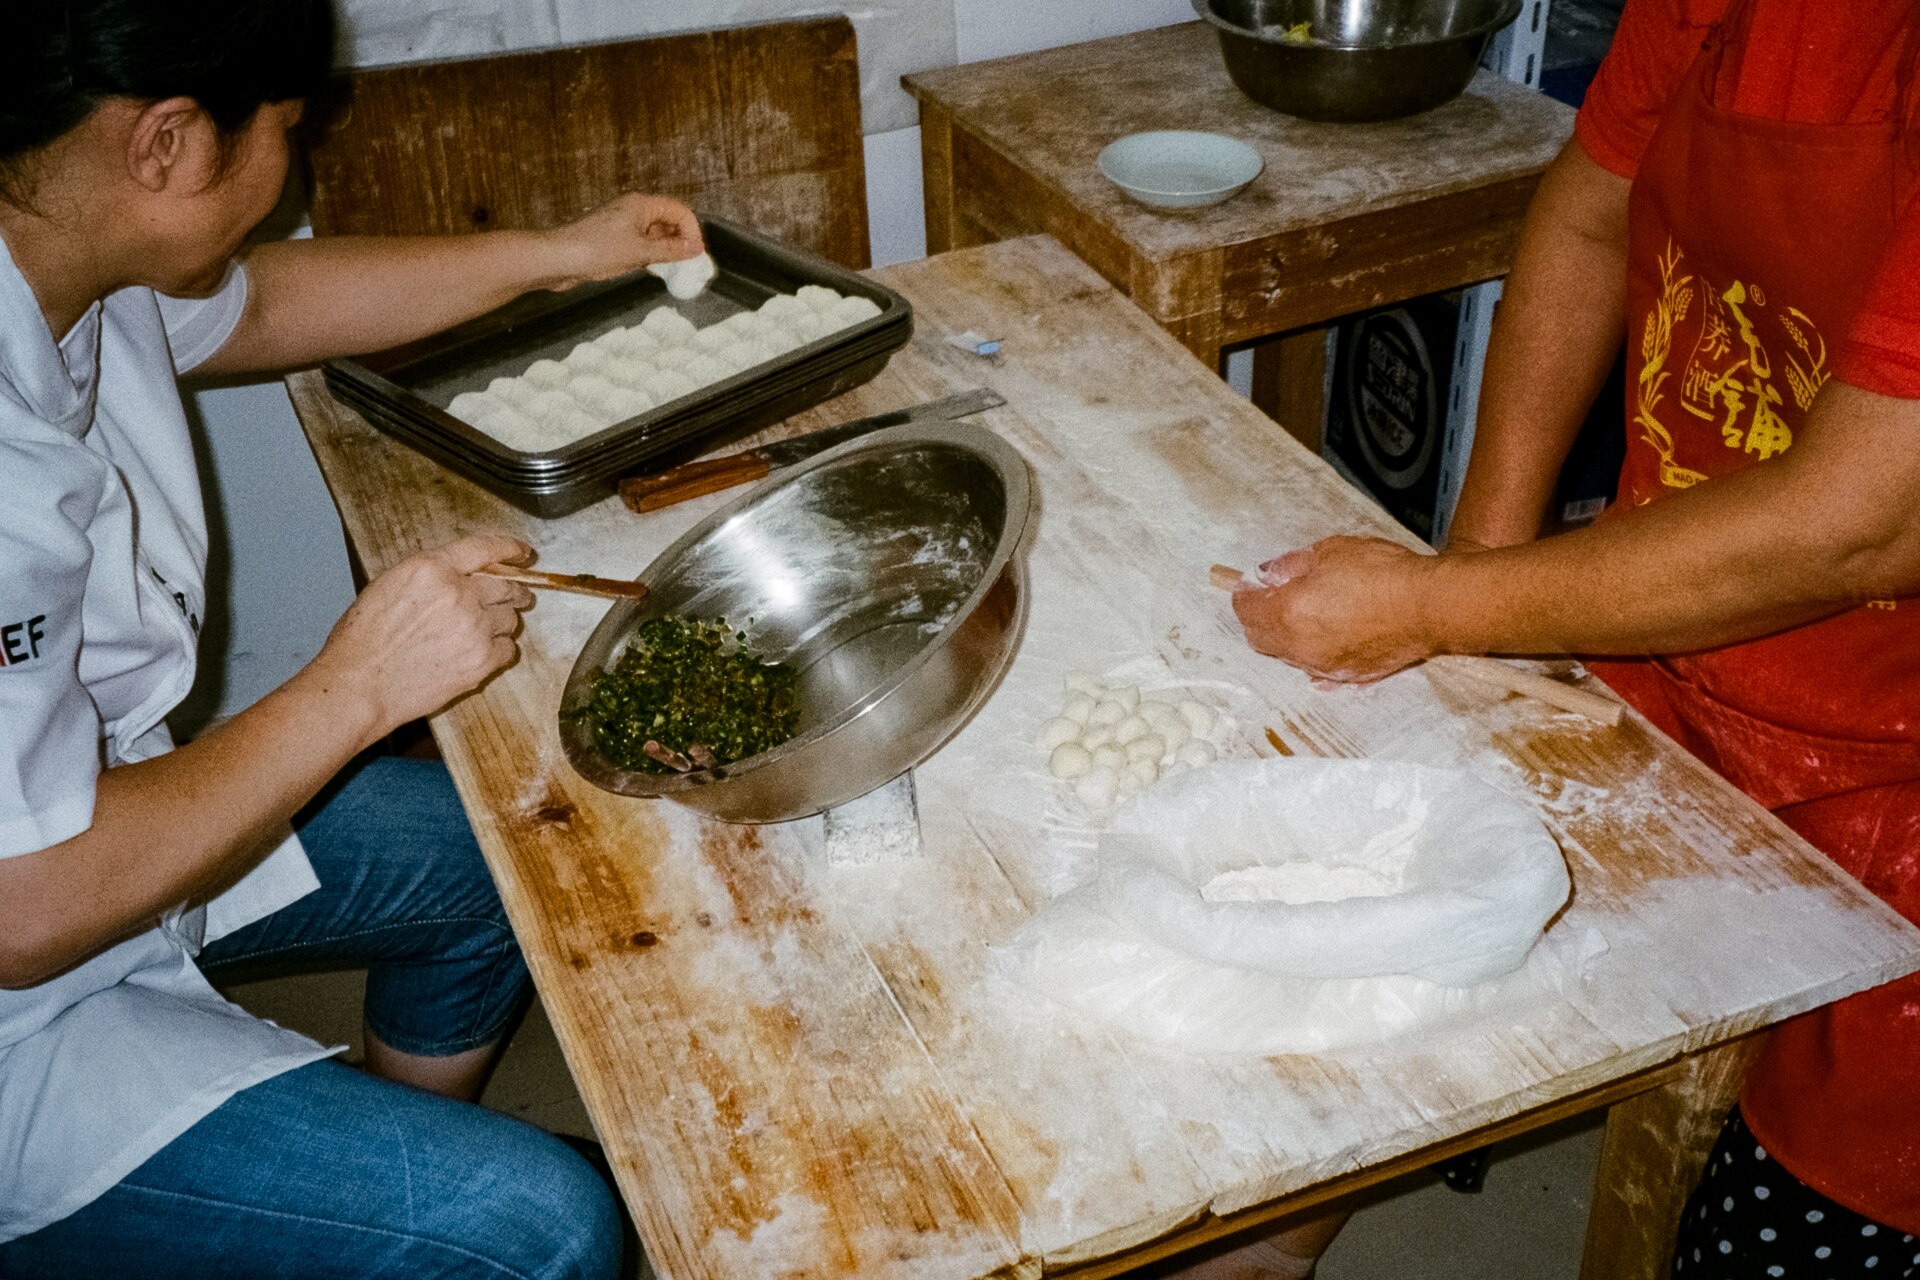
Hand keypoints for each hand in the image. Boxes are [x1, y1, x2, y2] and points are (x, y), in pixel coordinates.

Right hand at [309, 534, 535, 738]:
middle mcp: (458, 593)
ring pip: (510, 618)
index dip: (510, 549)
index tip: (524, 553)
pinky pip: (508, 648)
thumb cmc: (364, 640)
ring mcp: (474, 628)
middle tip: (517, 596)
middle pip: (506, 585)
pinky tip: (481, 652)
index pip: (485, 548)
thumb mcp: (390, 585)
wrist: (360, 685)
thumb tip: (463, 573)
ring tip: (485, 629)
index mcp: (432, 568)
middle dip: (514, 591)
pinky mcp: (481, 660)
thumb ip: (431, 574)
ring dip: (502, 621)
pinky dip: (500, 649)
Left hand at [541, 193, 704, 289]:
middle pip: (668, 221)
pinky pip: (641, 243)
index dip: (692, 231)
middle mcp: (633, 210)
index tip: (696, 254)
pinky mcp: (614, 239)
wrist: (557, 259)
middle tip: (689, 264)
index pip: (679, 211)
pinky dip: (652, 255)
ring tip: (674, 270)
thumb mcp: (639, 252)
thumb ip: (670, 250)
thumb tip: (696, 248)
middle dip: (681, 240)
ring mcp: (622, 224)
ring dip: (667, 249)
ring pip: (655, 234)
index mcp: (641, 205)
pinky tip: (654, 269)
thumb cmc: (595, 250)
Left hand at [1230, 537, 1438, 681]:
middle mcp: (1300, 647)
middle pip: (1259, 639)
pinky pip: (1317, 669)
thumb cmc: (1383, 574)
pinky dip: (1315, 653)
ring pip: (1287, 657)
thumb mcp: (1329, 551)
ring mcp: (1323, 666)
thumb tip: (1268, 573)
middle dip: (1260, 618)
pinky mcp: (1347, 677)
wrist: (1429, 606)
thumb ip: (1291, 565)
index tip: (1254, 583)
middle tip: (1275, 597)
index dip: (1246, 593)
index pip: (1245, 610)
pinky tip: (1331, 635)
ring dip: (1287, 637)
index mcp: (1288, 613)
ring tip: (1309, 613)